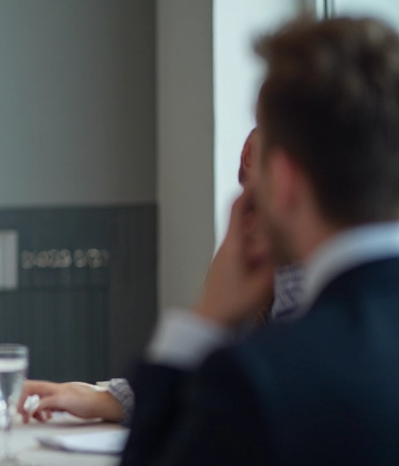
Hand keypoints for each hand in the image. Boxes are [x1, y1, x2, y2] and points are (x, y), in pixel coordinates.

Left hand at [17, 380, 123, 423]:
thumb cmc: (86, 403)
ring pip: (32, 390)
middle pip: (28, 385)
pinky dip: (34, 409)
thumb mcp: (66, 402)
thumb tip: (43, 411)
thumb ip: (54, 404)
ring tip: (29, 418)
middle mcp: (54, 387)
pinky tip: (34, 418)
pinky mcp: (63, 399)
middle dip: (19, 399)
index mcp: (55, 388)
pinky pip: (43, 402)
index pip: (32, 386)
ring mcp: (58, 391)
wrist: (101, 402)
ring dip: (25, 405)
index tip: (22, 408)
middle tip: (19, 413)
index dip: (23, 396)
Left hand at [194, 189, 275, 326]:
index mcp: (232, 246)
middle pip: (244, 220)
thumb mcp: (262, 286)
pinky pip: (245, 250)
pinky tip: (270, 253)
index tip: (261, 179)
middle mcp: (227, 248)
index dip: (249, 192)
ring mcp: (226, 259)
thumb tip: (293, 244)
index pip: (238, 209)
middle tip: (278, 197)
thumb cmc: (230, 306)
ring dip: (261, 227)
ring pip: (245, 235)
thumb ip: (278, 264)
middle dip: (260, 207)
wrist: (209, 323)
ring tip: (280, 222)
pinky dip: (258, 244)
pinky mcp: (228, 270)